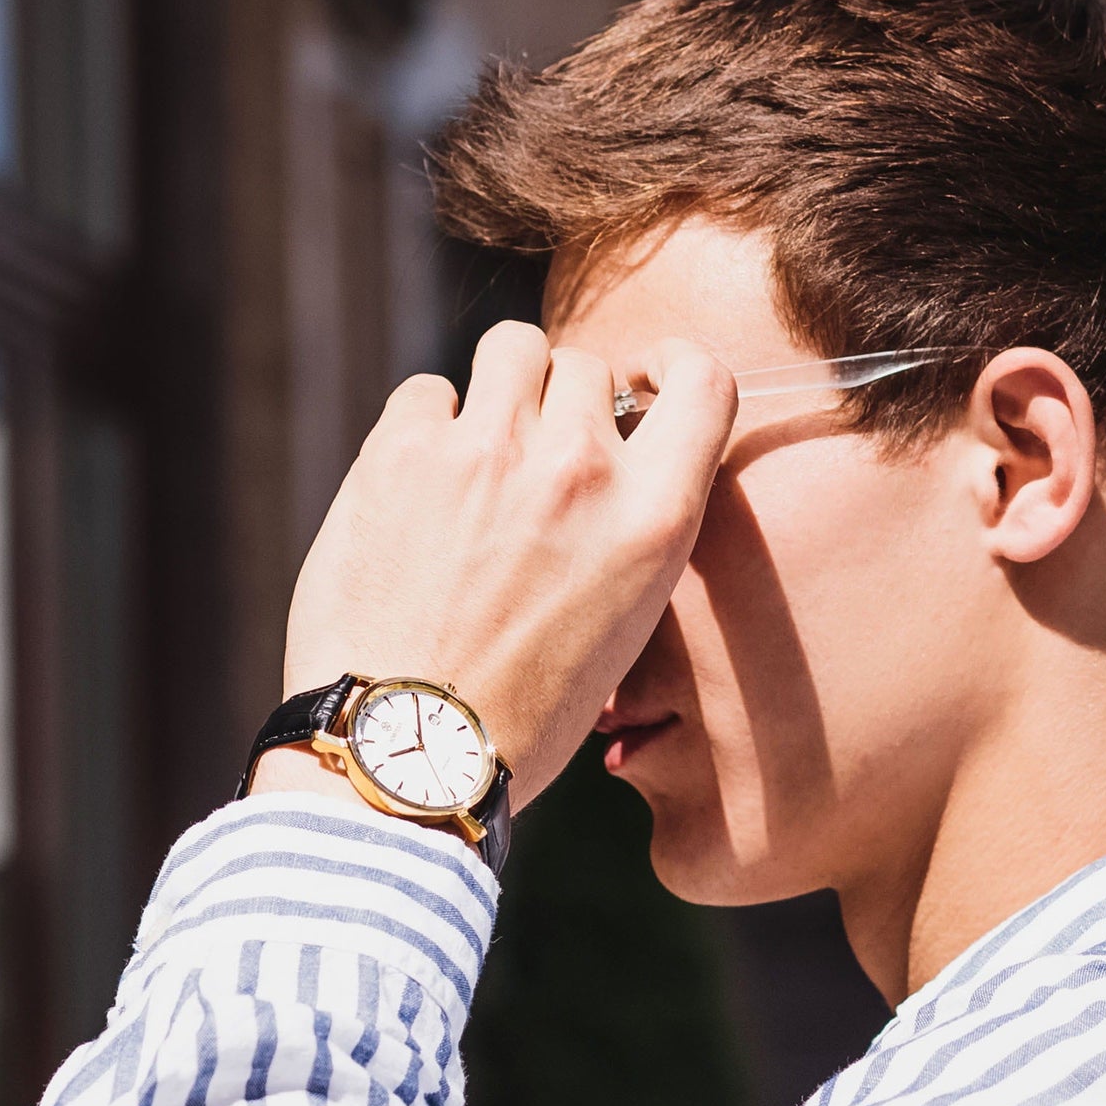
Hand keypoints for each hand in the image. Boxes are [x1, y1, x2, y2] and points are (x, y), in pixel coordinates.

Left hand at [253, 322, 735, 808]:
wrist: (404, 755)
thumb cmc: (517, 718)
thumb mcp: (622, 634)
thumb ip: (626, 534)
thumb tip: (604, 471)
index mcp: (653, 519)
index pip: (703, 380)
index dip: (670, 365)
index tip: (642, 384)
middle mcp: (581, 468)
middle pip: (584, 366)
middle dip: (562, 404)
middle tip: (530, 472)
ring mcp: (487, 450)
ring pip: (510, 350)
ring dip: (500, 392)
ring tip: (476, 461)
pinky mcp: (402, 451)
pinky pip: (426, 392)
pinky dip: (425, 429)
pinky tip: (416, 493)